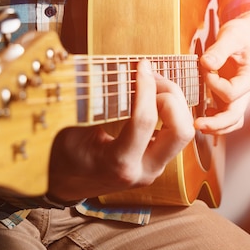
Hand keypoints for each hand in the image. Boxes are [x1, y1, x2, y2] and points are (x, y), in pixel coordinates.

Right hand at [46, 60, 195, 202]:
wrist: (65, 183)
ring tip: (151, 85)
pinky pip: (176, 133)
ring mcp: (154, 168)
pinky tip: (151, 98)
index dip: (146, 86)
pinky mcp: (157, 162)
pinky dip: (169, 111)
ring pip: (185, 131)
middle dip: (170, 96)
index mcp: (120, 164)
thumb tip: (115, 71)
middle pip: (181, 130)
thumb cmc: (64, 155)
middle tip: (149, 78)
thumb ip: (97, 105)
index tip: (141, 65)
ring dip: (174, 102)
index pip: (145, 120)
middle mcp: (144, 170)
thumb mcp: (73, 128)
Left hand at [194, 12, 249, 134]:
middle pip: (235, 116)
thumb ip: (219, 50)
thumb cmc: (241, 34)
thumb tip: (206, 64)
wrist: (248, 34)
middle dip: (216, 123)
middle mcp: (249, 91)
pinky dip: (216, 121)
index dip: (214, 85)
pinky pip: (227, 116)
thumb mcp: (231, 36)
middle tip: (197, 124)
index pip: (231, 92)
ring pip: (232, 121)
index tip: (205, 69)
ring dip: (216, 127)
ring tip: (198, 125)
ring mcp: (242, 96)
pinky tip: (203, 114)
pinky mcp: (233, 97)